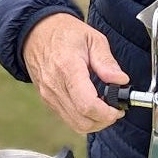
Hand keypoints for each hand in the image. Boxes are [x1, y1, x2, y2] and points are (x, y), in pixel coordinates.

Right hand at [22, 14, 128, 133]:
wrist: (36, 33)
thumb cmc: (64, 33)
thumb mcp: (92, 39)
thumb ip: (106, 62)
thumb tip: (120, 80)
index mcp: (68, 68)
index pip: (87, 105)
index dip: (107, 114)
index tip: (118, 109)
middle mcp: (55, 86)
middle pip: (82, 121)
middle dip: (103, 121)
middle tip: (115, 110)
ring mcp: (49, 95)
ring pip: (75, 124)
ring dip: (94, 122)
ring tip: (104, 108)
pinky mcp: (47, 100)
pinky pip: (68, 118)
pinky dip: (83, 118)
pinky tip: (91, 105)